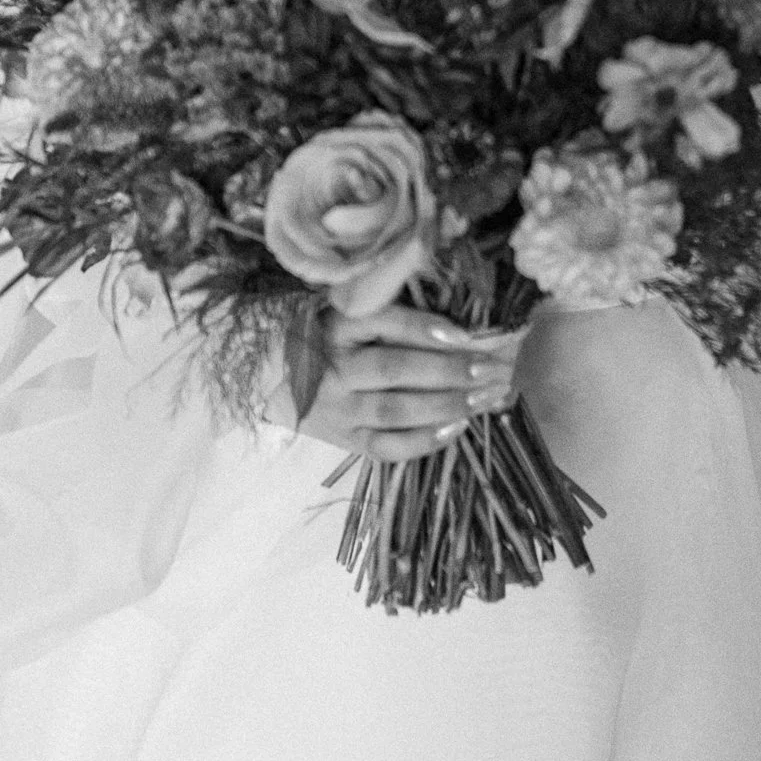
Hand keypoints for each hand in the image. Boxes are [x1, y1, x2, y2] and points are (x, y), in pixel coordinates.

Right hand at [294, 305, 521, 468]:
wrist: (268, 379)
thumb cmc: (323, 338)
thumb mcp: (345, 314)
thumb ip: (390, 314)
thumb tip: (459, 324)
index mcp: (334, 327)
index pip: (382, 322)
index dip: (424, 328)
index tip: (465, 334)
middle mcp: (333, 368)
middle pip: (394, 369)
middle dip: (449, 370)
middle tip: (492, 368)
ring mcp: (338, 408)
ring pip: (394, 410)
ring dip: (445, 404)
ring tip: (484, 398)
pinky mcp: (344, 439)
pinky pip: (386, 447)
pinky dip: (424, 441)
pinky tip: (457, 429)